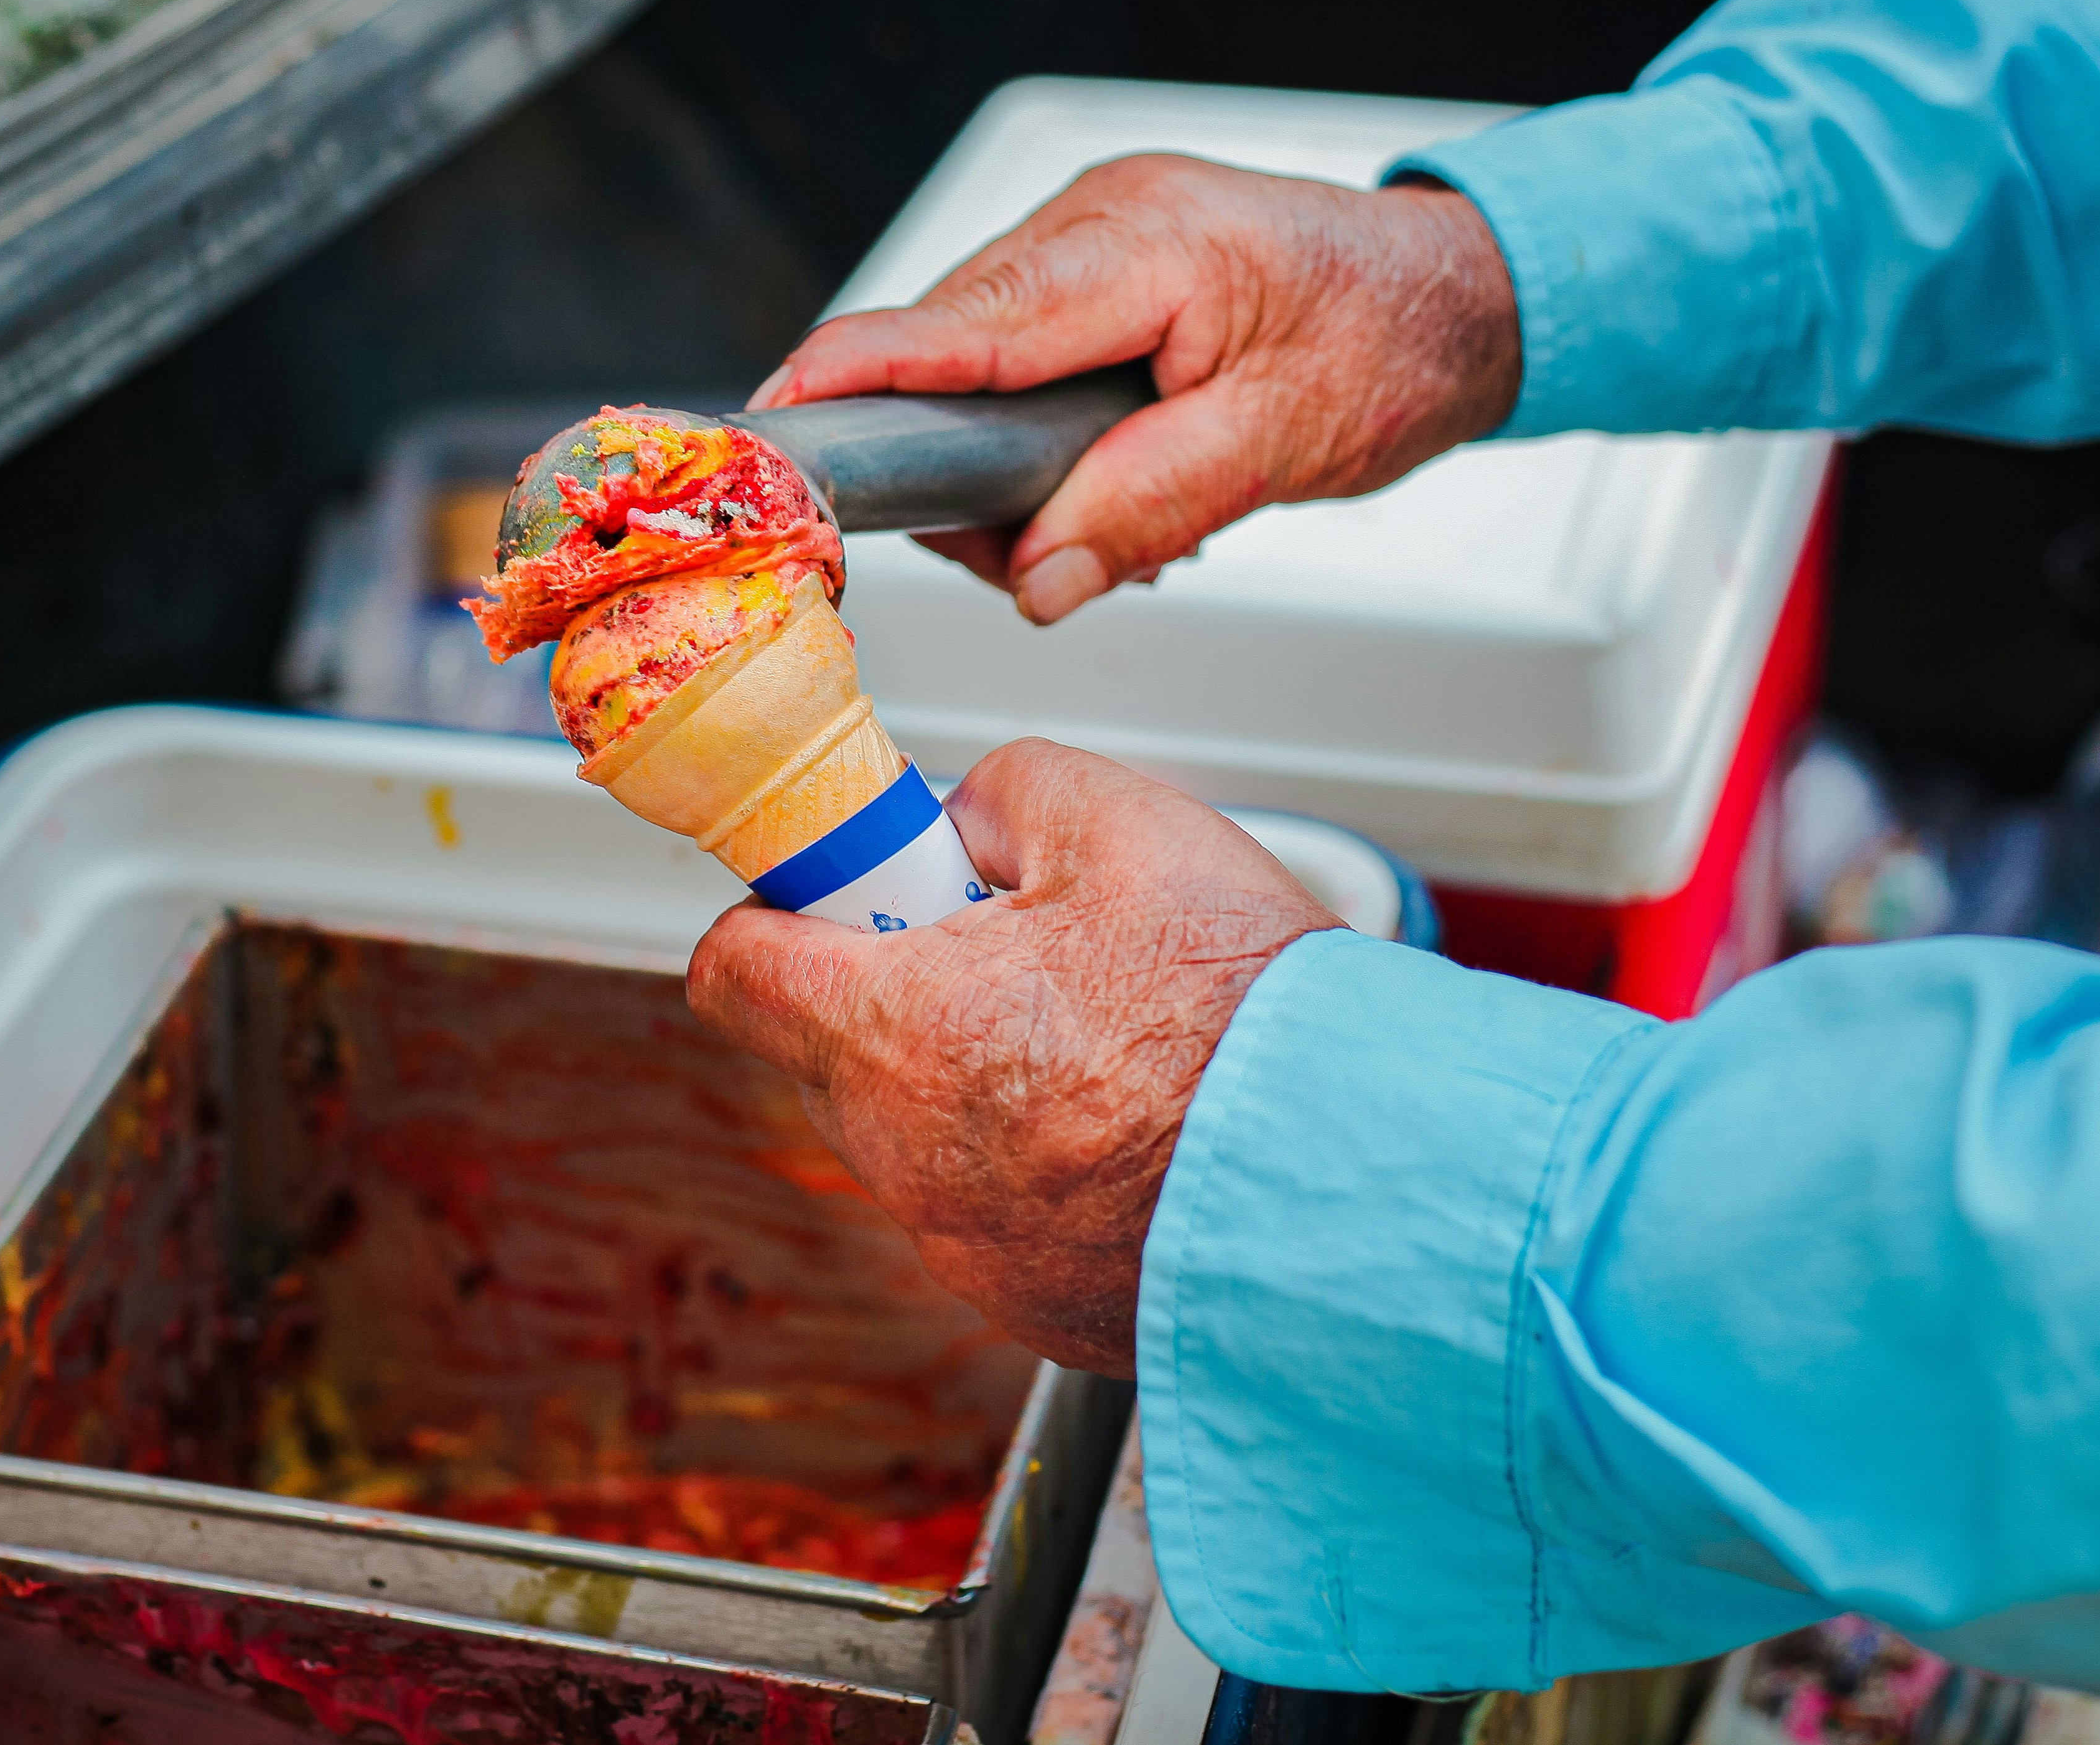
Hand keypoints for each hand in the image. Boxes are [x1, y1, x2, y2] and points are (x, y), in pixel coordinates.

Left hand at [685, 741, 1337, 1373]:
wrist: (1365, 1174)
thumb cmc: (1245, 1010)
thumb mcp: (1120, 822)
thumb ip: (1005, 794)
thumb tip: (964, 826)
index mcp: (893, 1032)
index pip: (734, 974)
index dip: (779, 917)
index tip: (840, 899)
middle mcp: (908, 1159)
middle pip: (831, 1057)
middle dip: (897, 996)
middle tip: (1013, 957)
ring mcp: (968, 1247)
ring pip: (922, 1139)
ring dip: (978, 1084)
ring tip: (1104, 1044)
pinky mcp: (1035, 1305)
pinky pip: (999, 1216)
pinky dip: (1046, 1169)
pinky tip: (1141, 1130)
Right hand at [749, 159, 1518, 624]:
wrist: (1463, 295)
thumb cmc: (1394, 341)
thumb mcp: (1284, 444)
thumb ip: (1150, 505)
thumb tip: (1041, 575)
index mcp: (1138, 245)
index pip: (955, 322)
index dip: (851, 375)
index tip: (770, 426)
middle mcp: (1094, 222)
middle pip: (946, 352)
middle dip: (966, 467)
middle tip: (1045, 551)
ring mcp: (1088, 239)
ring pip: (974, 368)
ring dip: (1018, 463)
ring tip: (1122, 511)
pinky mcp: (1091, 272)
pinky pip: (1017, 362)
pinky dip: (1044, 436)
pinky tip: (1116, 470)